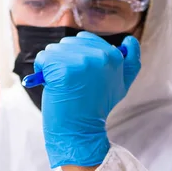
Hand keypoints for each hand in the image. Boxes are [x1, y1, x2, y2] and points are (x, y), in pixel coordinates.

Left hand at [34, 32, 140, 167]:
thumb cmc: (96, 107)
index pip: (84, 39)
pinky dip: (41, 71)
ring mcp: (82, 62)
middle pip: (67, 43)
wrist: (80, 131)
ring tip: (62, 84)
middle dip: (63, 59)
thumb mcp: (120, 85)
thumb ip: (129, 63)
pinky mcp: (63, 69)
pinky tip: (51, 84)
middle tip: (71, 82)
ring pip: (54, 50)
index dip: (76, 56)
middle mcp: (101, 56)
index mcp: (115, 57)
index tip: (81, 75)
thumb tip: (130, 40)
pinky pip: (43, 59)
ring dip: (51, 65)